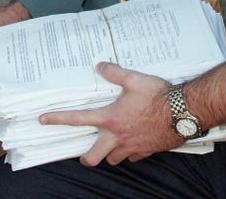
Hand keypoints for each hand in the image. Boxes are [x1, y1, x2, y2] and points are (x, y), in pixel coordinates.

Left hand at [40, 62, 182, 165]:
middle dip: (86, 156)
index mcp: (110, 118)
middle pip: (92, 157)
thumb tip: (100, 66)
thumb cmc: (158, 96)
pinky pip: (132, 157)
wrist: (183, 112)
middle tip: (83, 151)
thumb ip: (114, 72)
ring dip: (108, 153)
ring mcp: (132, 147)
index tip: (42, 119)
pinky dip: (128, 152)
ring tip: (109, 143)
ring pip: (112, 159)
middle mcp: (117, 137)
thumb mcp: (134, 79)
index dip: (58, 119)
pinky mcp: (145, 151)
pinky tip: (131, 141)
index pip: (78, 119)